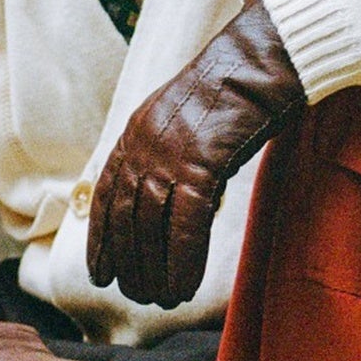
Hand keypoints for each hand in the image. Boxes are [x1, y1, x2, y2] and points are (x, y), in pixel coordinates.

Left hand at [86, 0, 305, 307]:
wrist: (260, 61)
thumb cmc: (235, 93)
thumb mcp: (187, 122)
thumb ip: (172, 156)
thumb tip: (176, 199)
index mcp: (135, 134)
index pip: (106, 196)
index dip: (101, 239)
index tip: (100, 273)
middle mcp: (143, 145)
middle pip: (126, 217)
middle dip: (127, 262)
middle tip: (137, 295)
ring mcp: (169, 153)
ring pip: (150, 226)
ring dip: (153, 269)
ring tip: (161, 299)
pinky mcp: (200, 163)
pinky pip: (185, 223)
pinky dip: (182, 260)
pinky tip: (183, 287)